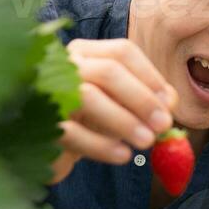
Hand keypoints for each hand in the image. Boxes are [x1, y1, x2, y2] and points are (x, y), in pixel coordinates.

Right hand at [50, 38, 179, 184]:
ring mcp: (47, 90)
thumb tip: (170, 102)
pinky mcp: (38, 123)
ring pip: (87, 96)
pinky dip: (100, 145)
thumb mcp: (121, 107)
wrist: (49, 147)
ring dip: (124, 120)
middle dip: (141, 98)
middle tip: (164, 125)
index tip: (169, 103)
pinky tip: (122, 155)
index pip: (122, 52)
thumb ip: (147, 100)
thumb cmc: (90, 121)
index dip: (150, 76)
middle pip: (108, 71)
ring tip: (147, 142)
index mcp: (86, 53)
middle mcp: (63, 64)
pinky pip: (71, 132)